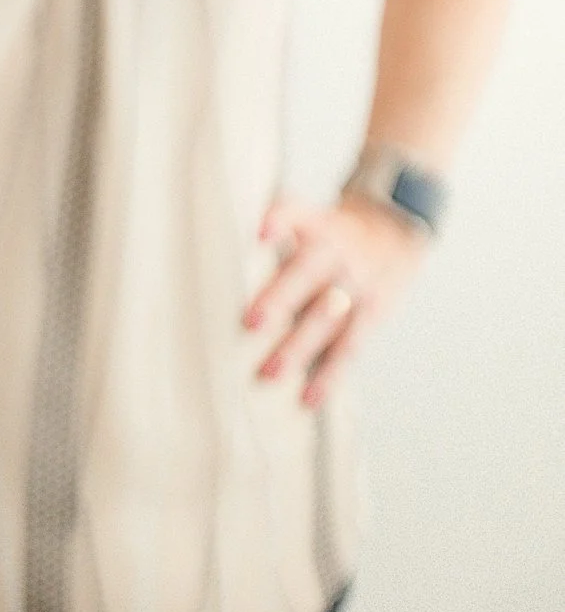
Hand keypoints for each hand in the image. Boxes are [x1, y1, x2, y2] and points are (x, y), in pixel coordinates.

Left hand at [242, 191, 427, 409]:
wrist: (392, 235)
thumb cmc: (330, 233)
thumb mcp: (309, 216)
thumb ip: (274, 226)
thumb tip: (219, 238)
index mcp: (317, 224)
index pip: (296, 214)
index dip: (280, 220)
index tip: (259, 232)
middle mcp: (336, 253)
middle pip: (307, 273)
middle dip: (280, 297)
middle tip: (251, 322)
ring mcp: (355, 285)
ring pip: (327, 318)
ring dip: (298, 348)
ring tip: (269, 373)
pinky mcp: (370, 315)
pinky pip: (349, 347)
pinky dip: (329, 376)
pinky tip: (307, 397)